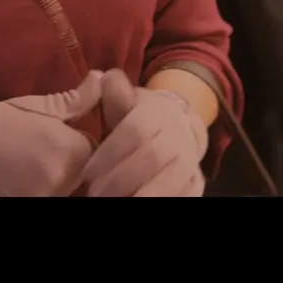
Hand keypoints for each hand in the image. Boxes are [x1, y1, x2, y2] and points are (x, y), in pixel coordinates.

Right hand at [0, 71, 105, 196]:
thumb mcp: (38, 105)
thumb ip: (76, 99)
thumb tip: (102, 79)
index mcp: (72, 149)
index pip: (95, 146)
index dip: (79, 136)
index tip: (62, 129)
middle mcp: (66, 177)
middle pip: (84, 167)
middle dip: (72, 155)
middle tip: (45, 142)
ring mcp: (50, 195)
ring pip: (69, 182)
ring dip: (59, 171)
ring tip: (35, 155)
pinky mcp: (34, 202)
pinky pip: (53, 191)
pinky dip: (45, 183)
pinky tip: (27, 170)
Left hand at [78, 69, 207, 196]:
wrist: (180, 128)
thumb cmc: (140, 118)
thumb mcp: (126, 101)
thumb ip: (114, 92)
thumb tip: (102, 78)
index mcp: (159, 114)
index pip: (136, 131)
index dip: (110, 153)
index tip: (87, 172)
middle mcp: (179, 136)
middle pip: (152, 157)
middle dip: (121, 178)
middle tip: (95, 192)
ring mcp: (190, 161)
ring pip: (171, 181)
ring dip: (142, 195)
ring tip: (113, 203)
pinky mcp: (196, 183)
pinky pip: (185, 196)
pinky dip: (164, 201)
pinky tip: (136, 204)